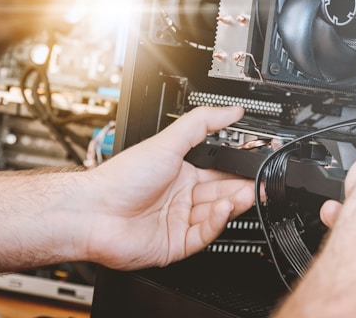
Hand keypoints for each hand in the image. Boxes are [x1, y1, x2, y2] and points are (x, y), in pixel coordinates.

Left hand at [80, 106, 254, 269]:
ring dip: (233, 203)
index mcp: (181, 173)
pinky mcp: (177, 245)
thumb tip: (230, 110)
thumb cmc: (121, 177)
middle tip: (260, 183)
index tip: (257, 163)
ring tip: (247, 194)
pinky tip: (223, 209)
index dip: (239, 169)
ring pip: (216, 214)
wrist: (95, 212)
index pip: (219, 170)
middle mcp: (182, 198)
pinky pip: (204, 234)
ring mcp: (179, 222)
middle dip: (242, 188)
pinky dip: (217, 222)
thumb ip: (202, 123)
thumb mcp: (167, 141)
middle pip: (222, 193)